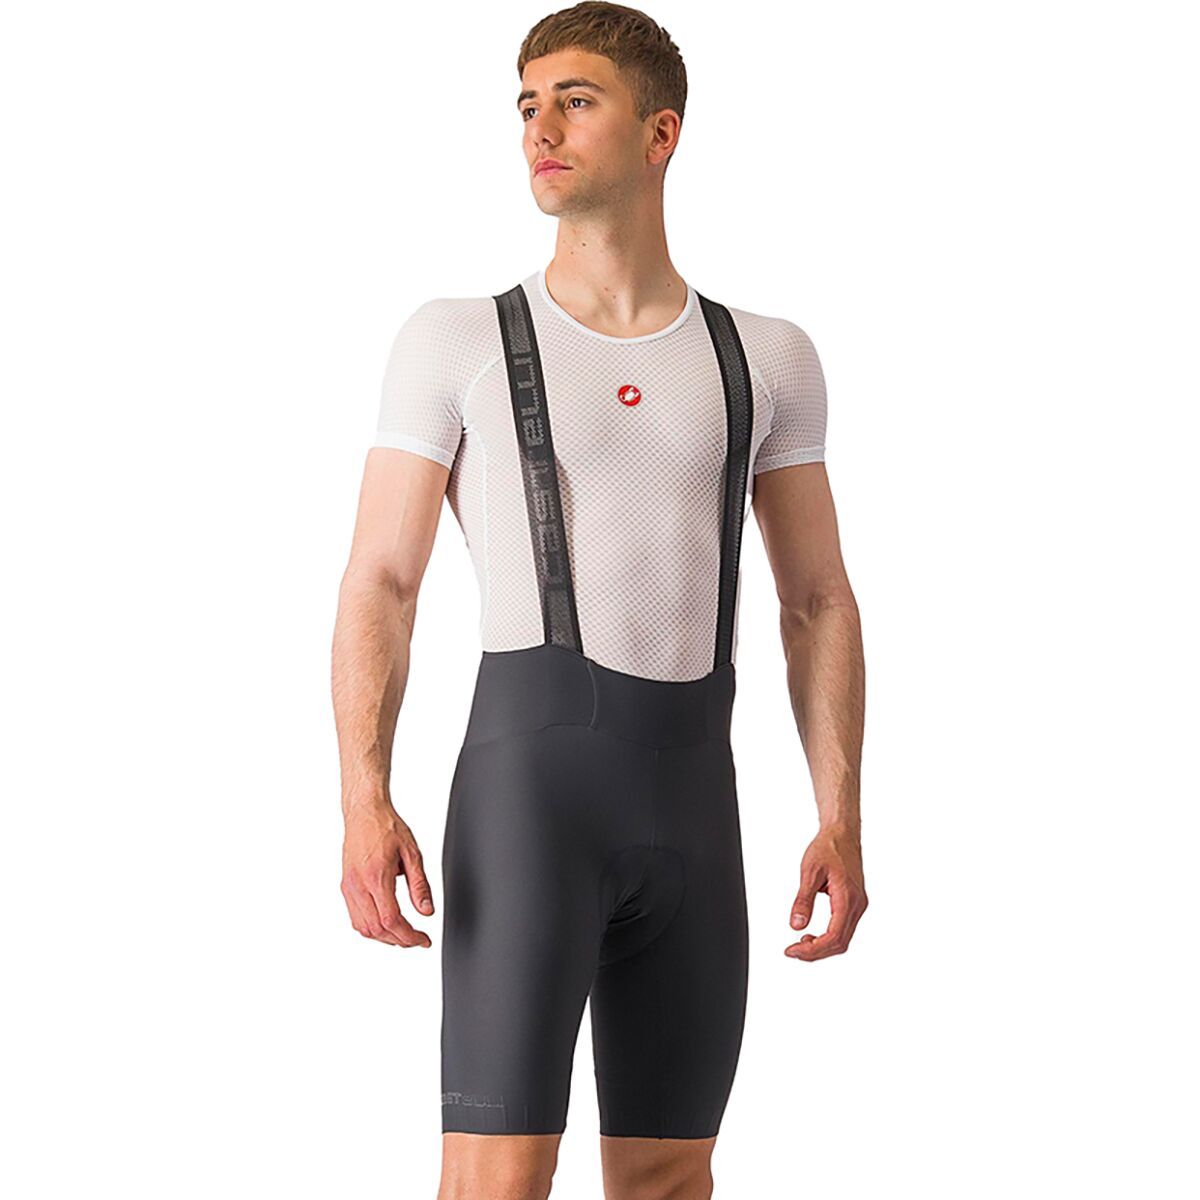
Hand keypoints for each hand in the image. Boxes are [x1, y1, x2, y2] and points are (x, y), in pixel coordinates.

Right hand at [341, 802, 434, 946]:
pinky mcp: (345, 886)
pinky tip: (385, 924)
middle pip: (376, 930)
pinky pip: (355, 917)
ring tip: (403, 935)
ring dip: (384, 938)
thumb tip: (427, 911)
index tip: (423, 940)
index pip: (391, 920)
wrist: (364, 812)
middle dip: (399, 940)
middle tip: (417, 940)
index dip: (409, 937)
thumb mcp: (412, 854)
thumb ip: (420, 885)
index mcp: (376, 877)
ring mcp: (348, 887)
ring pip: (363, 928)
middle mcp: (358, 885)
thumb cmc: (387, 827)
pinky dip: (371, 928)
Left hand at [785, 824, 867, 960]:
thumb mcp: (809, 872)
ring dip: (822, 947)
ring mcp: (858, 905)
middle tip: (793, 951)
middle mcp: (857, 905)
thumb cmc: (828, 848)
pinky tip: (813, 936)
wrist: (842, 834)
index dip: (813, 950)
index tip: (793, 950)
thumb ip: (803, 900)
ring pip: (843, 939)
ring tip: (800, 945)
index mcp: (848, 898)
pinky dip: (828, 938)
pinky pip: (844, 929)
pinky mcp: (854, 904)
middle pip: (840, 943)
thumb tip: (796, 925)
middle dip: (816, 953)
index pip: (834, 937)